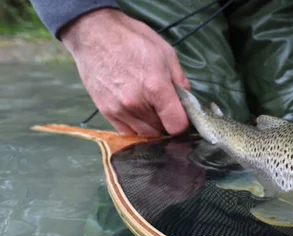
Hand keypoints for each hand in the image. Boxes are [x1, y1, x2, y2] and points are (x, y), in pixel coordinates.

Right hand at [60, 8, 190, 136]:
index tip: (181, 114)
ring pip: (145, 134)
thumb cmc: (132, 39)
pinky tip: (138, 113)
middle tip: (164, 105)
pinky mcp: (105, 111)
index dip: (183, 122)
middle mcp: (136, 103)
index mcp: (156, 88)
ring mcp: (119, 110)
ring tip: (150, 107)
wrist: (94, 32)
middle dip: (167, 121)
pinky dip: (136, 127)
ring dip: (151, 125)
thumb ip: (180, 81)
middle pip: (161, 130)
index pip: (177, 125)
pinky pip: (127, 132)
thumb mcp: (166, 53)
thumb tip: (186, 101)